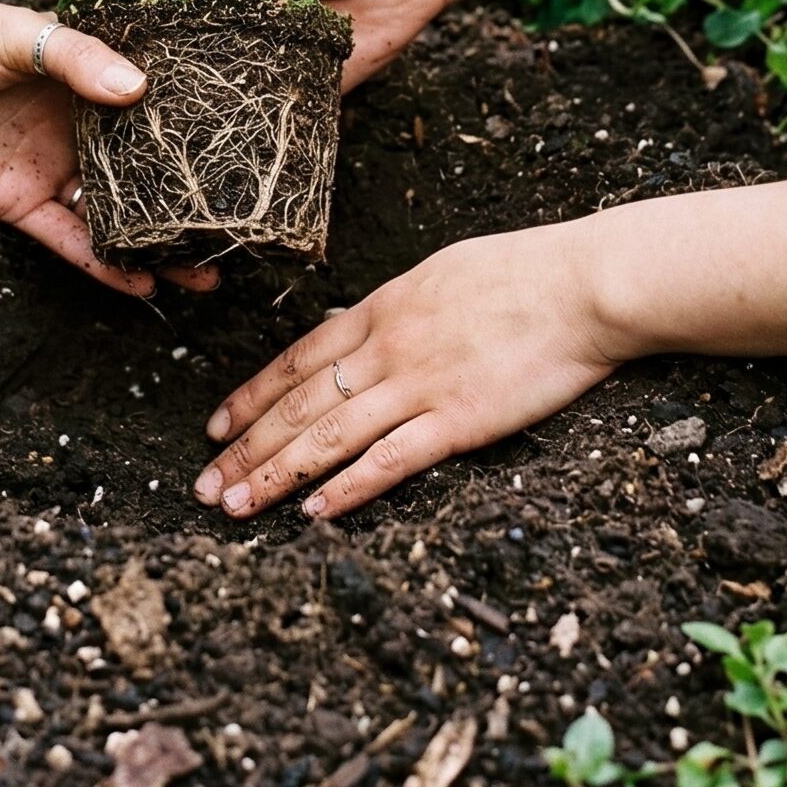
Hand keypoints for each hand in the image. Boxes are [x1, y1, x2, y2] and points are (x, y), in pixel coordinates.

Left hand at [0, 0, 216, 298]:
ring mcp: (48, 166)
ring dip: (154, 240)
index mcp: (82, 74)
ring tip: (203, 270)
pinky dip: (102, 263)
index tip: (244, 145)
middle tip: (236, 224)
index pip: (150, 103)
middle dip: (184, 195)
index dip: (192, 124)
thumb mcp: (18, 32)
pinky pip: (67, 240)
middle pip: (141, 167)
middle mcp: (74, 124)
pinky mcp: (15, 202)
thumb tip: (138, 90)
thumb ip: (77, 59)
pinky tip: (141, 283)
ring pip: (113, 212)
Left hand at [191, 221, 621, 517]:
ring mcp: (420, 384)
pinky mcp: (460, 420)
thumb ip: (397, 308)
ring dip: (277, 475)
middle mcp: (388, 347)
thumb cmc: (523, 273)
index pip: (298, 357)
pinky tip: (315, 513)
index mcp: (382, 308)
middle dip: (246, 448)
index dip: (252, 396)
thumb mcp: (440, 274)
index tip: (216, 427)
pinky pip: (390, 460)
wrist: (582, 285)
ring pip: (330, 436)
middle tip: (204, 486)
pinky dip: (348, 489)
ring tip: (236, 507)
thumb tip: (363, 327)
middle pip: (300, 404)